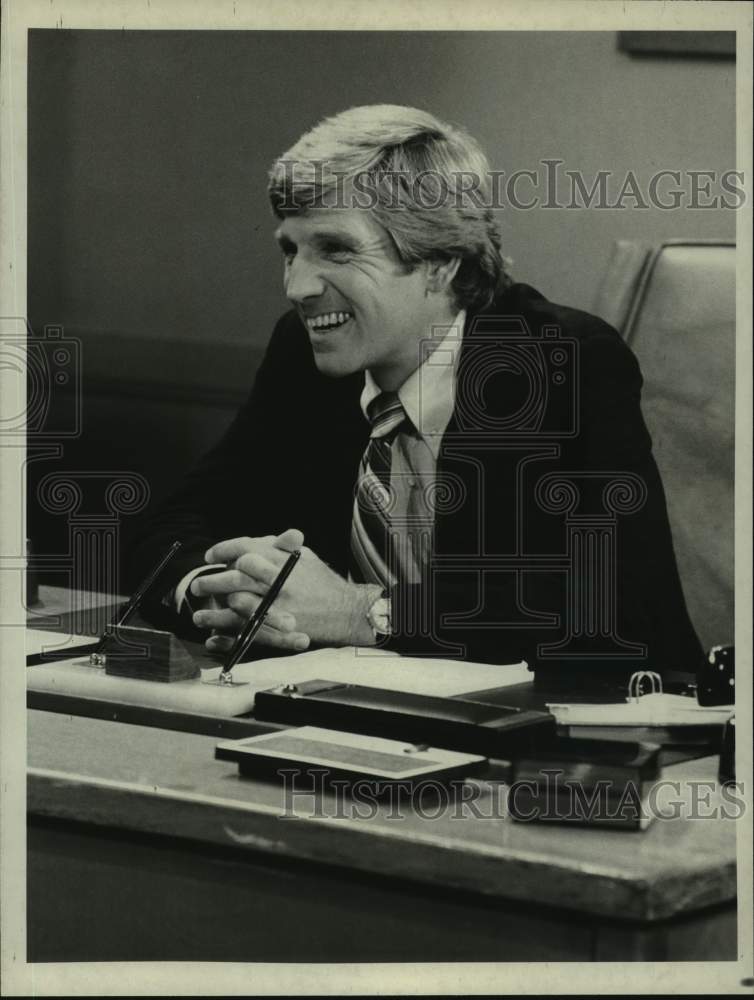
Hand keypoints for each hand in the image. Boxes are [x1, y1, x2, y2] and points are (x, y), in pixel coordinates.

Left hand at [195, 529, 380, 651]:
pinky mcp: (279, 630)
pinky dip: (227, 638)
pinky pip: (248, 634)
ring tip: (198, 615)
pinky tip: (213, 638)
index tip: (211, 556)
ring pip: (236, 606)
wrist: (347, 612)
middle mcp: (278, 581)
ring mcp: (278, 607)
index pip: (245, 549)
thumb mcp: (304, 557)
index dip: (223, 551)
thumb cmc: (322, 583)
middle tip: (198, 586)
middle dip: (212, 581)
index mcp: (282, 560)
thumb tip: (256, 542)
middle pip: (236, 578)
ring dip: (213, 612)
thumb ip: (280, 547)